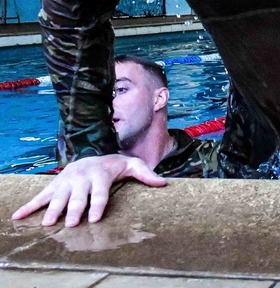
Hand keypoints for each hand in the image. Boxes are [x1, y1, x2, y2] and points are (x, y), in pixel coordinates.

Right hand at [11, 155, 165, 226]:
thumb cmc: (114, 165)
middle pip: (77, 197)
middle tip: (72, 223)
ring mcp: (65, 182)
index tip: (95, 217)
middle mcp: (81, 178)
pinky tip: (18, 217)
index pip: (99, 192)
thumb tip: (163, 183)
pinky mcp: (54, 186)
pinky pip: (40, 196)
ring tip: (48, 223)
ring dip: (52, 210)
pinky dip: (29, 206)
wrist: (91, 155)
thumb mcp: (132, 165)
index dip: (98, 204)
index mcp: (100, 175)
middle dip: (74, 209)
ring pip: (58, 197)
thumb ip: (146, 174)